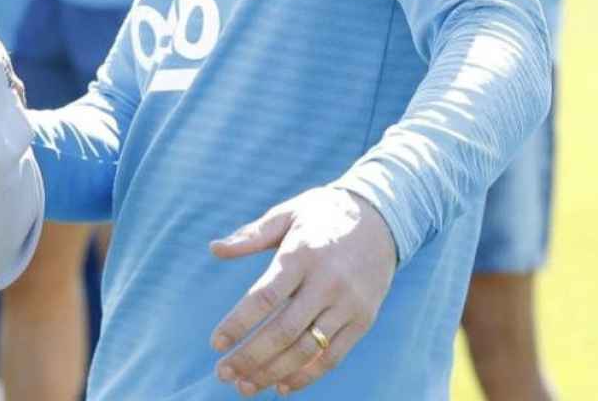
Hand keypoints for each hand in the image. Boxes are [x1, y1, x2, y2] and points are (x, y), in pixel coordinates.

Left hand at [207, 187, 397, 395]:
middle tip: (223, 374)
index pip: (265, 297)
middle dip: (250, 357)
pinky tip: (282, 386)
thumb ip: (251, 235)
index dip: (239, 323)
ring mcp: (348, 304)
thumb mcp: (288, 214)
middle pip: (284, 330)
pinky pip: (334, 356)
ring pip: (307, 349)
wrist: (383, 218)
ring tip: (245, 387)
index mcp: (302, 254)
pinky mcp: (363, 320)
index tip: (215, 343)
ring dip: (273, 372)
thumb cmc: (323, 214)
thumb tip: (214, 249)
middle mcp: (327, 282)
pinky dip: (307, 375)